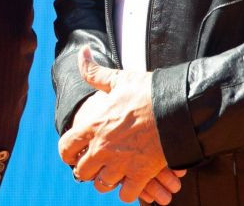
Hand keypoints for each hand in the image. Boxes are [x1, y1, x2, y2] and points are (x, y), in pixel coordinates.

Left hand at [58, 47, 174, 201]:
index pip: (66, 148)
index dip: (68, 152)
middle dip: (88, 168)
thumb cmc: (147, 91)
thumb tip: (82, 52)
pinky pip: (126, 195)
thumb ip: (94, 72)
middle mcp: (102, 147)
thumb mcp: (118, 79)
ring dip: (107, 180)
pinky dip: (128, 192)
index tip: (74, 153)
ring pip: (102, 185)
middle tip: (97, 164)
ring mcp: (120, 163)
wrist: (177, 107)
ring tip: (114, 173)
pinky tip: (132, 182)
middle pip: (82, 171)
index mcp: (93, 125)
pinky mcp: (140, 174)